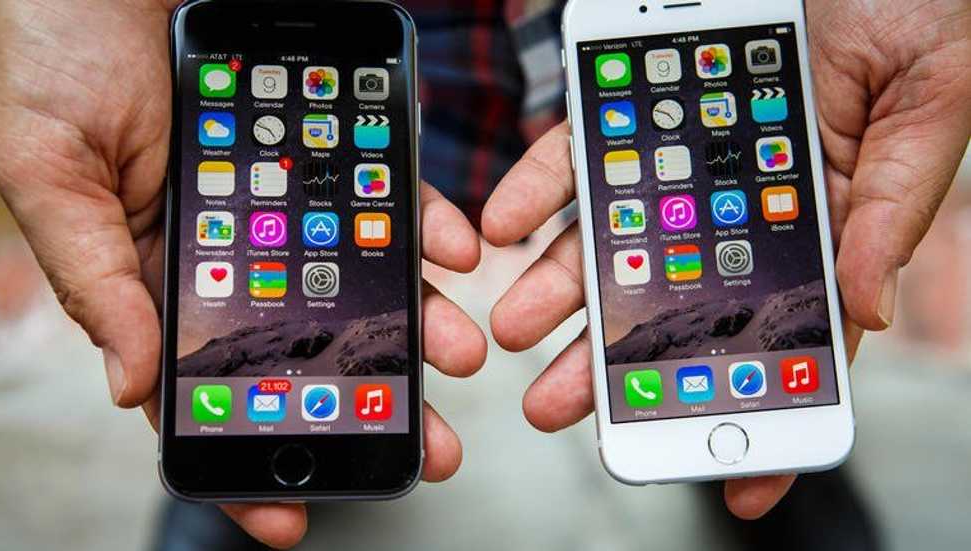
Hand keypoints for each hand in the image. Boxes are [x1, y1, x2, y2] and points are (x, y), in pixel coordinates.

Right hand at [0, 1, 485, 547]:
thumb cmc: (54, 59)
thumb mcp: (53, 172)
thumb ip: (97, 277)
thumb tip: (135, 386)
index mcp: (155, 275)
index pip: (205, 388)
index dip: (244, 454)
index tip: (290, 521)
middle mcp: (231, 253)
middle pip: (308, 347)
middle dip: (367, 397)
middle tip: (428, 448)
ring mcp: (284, 208)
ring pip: (359, 284)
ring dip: (417, 323)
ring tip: (461, 355)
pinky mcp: (325, 156)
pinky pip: (383, 201)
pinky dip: (421, 228)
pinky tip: (453, 253)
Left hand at [481, 0, 969, 518]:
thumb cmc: (918, 23)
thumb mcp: (925, 115)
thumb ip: (892, 210)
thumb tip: (863, 305)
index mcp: (815, 226)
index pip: (782, 335)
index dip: (757, 405)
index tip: (735, 483)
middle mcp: (734, 209)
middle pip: (667, 301)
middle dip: (610, 359)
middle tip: (560, 406)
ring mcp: (682, 163)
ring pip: (608, 239)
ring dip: (557, 288)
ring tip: (516, 328)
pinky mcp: (639, 107)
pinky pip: (577, 154)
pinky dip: (537, 189)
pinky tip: (506, 226)